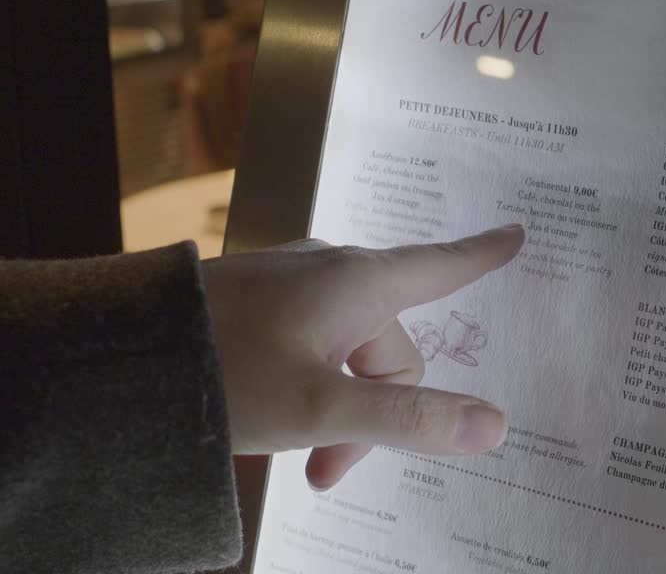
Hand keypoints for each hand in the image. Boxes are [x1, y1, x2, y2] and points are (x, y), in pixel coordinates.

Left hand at [201, 225, 523, 489]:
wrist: (115, 361)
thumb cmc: (223, 373)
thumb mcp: (322, 406)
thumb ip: (410, 418)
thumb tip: (495, 424)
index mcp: (358, 284)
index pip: (441, 267)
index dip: (483, 255)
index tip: (516, 232)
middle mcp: (329, 272)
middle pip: (389, 344)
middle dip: (371, 410)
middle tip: (326, 468)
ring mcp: (289, 285)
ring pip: (346, 351)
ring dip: (336, 408)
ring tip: (294, 456)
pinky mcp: (256, 302)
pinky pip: (308, 344)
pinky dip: (306, 387)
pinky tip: (271, 417)